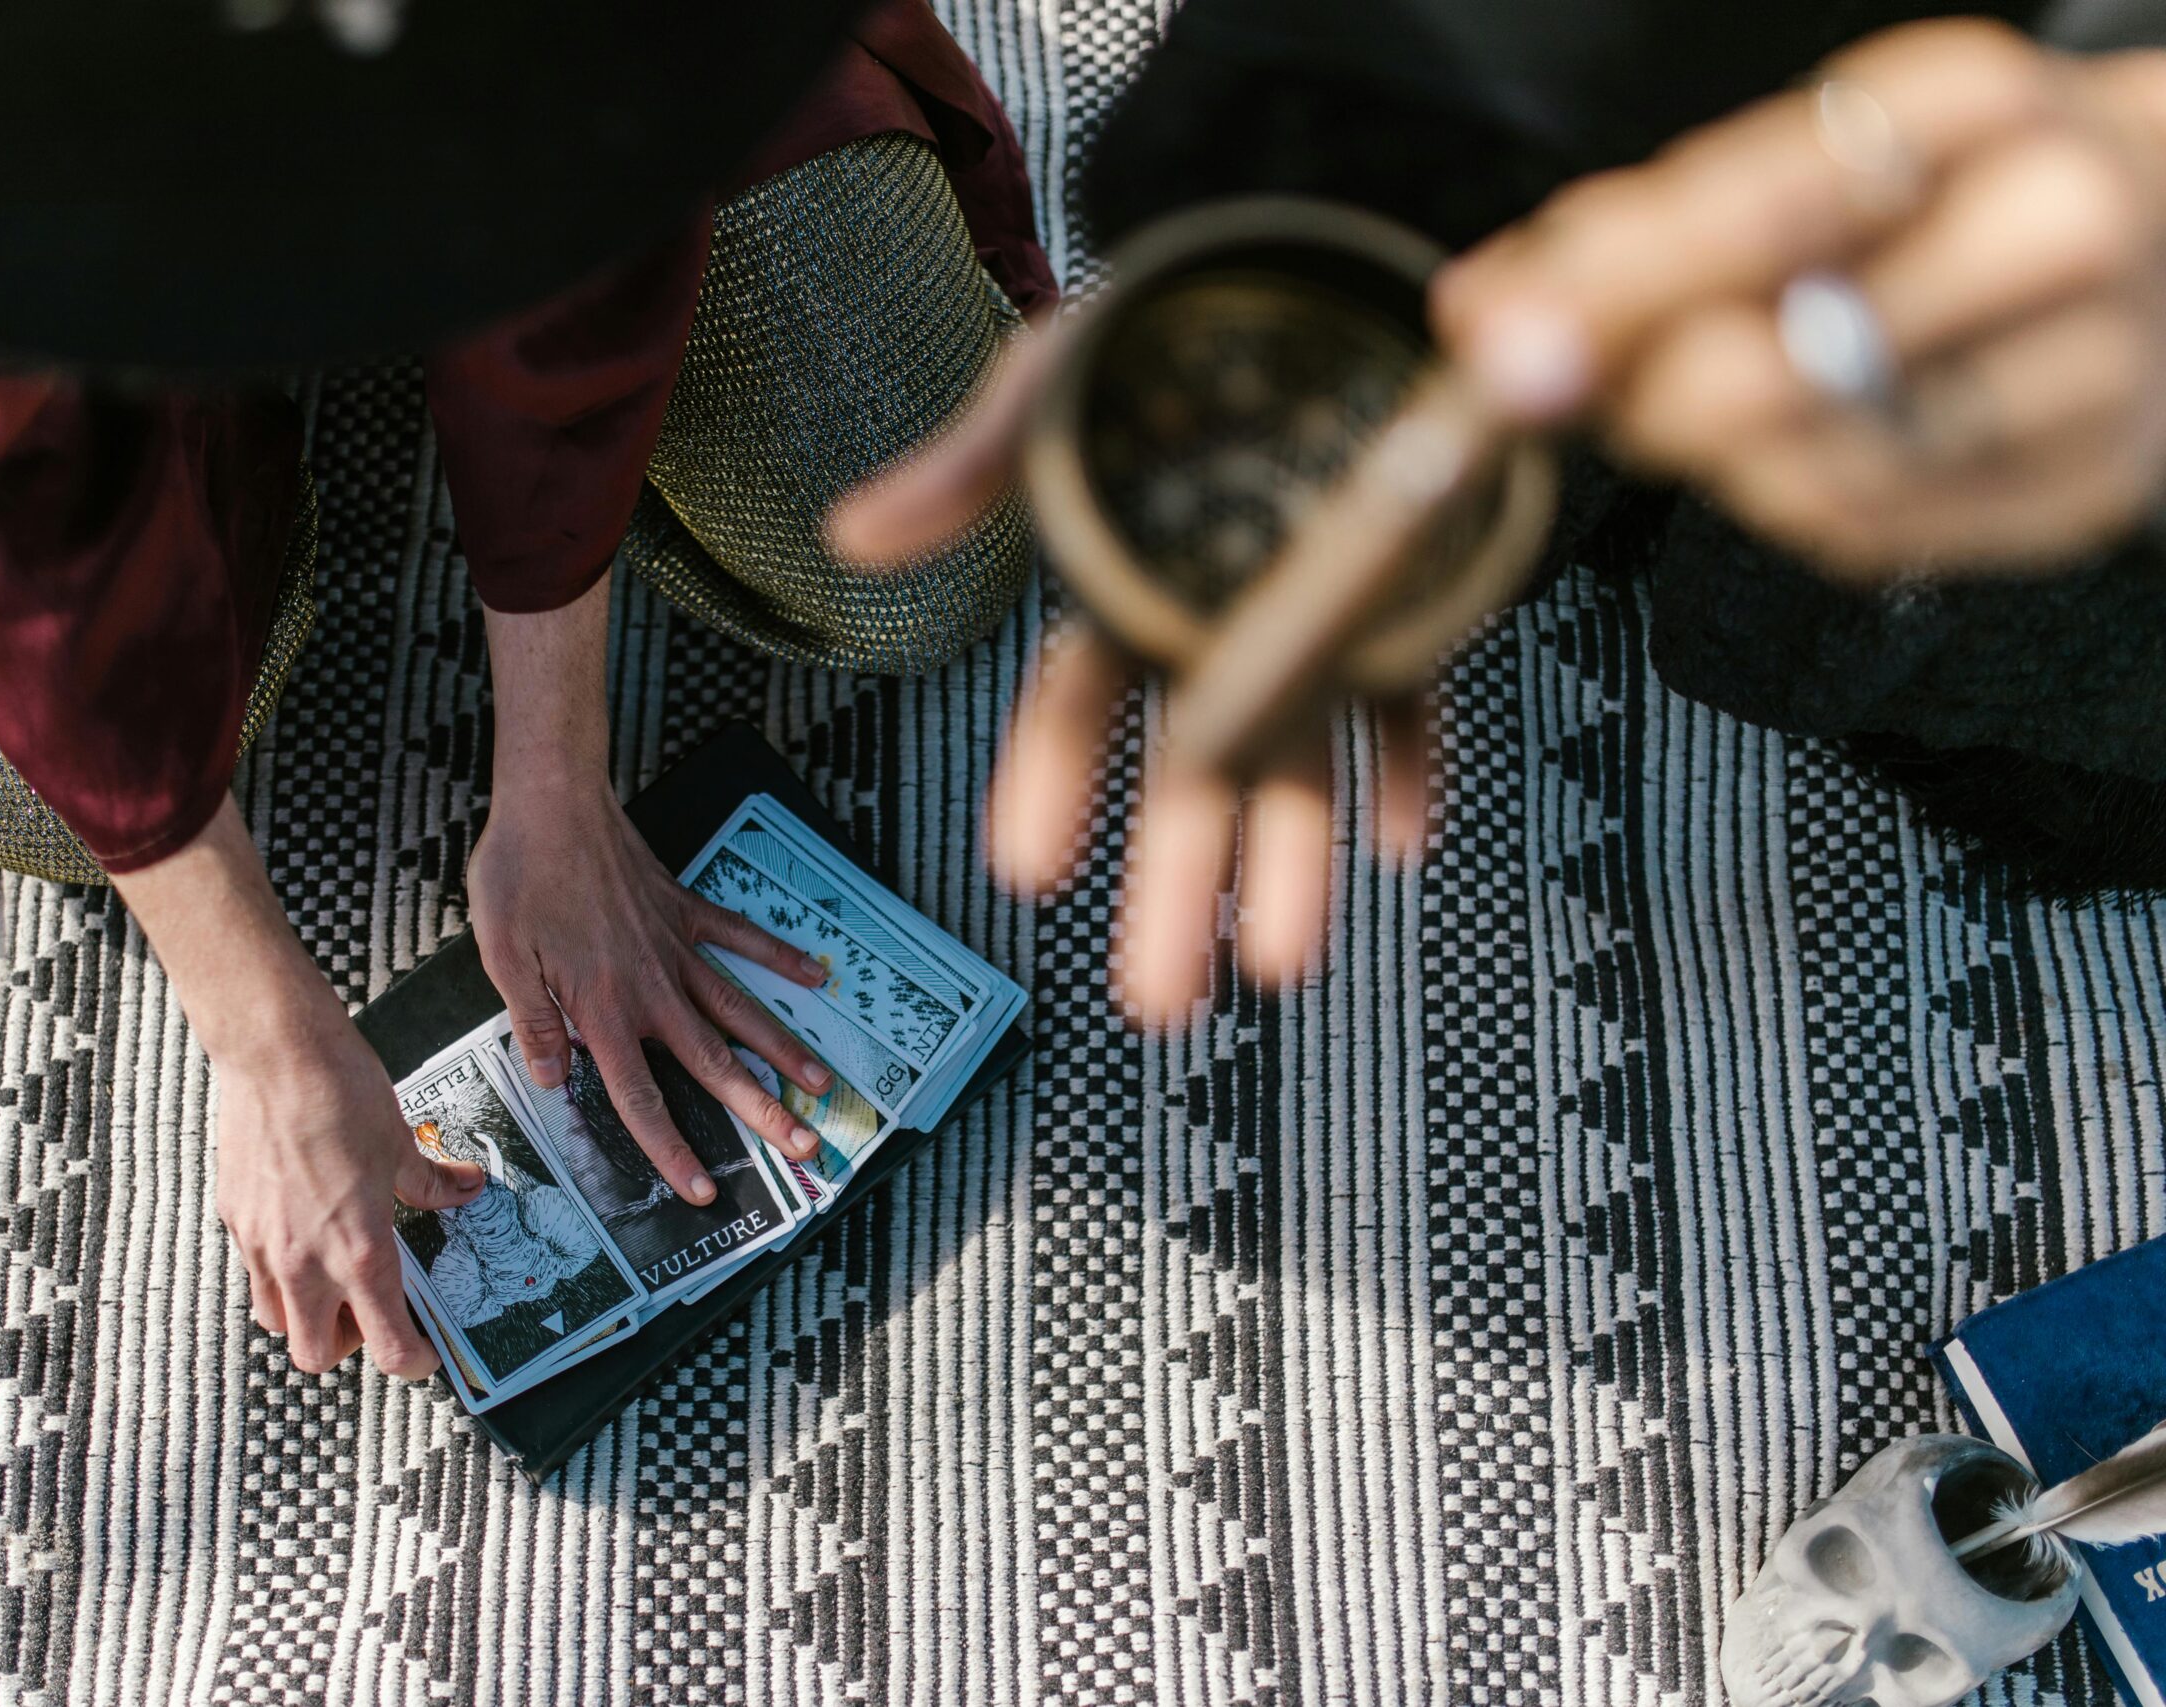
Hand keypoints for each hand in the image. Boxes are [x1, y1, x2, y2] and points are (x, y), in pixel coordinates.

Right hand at [213, 994, 485, 1378]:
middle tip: (372, 1310)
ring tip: (332, 1276)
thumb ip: (432, 1182)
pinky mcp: (234, 1218)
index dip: (412, 1362)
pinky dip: (279, 1273)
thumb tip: (463, 1188)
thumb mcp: (401, 1143)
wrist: (275, 1052)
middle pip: (315, 1355)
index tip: (424, 1355)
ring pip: (276, 1320)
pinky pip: (254, 1271)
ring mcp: (261, 1243)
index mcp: (358, 1250)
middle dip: (348, 1345)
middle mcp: (304, 1260)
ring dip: (306, 1316)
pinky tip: (302, 1232)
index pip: (387, 1345)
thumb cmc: (341, 1092)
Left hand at [467, 770, 833, 1198]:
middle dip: (760, 1111)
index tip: (704, 1189)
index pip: (641, 1097)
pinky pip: (741, 936)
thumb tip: (552, 1080)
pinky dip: (779, 954)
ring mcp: (675, 946)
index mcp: (604, 1009)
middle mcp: (651, 986)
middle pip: (713, 1063)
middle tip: (804, 1147)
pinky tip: (815, 974)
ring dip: (781, 1050)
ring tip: (822, 1085)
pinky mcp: (684, 907)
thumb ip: (535, 1022)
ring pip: (739, 1009)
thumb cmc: (520, 876)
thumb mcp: (504, 957)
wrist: (553, 801)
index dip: (672, 1149)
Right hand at [829, 326, 1431, 1024]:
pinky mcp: (1400, 598)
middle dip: (1172, 892)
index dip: (1049, 787)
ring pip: (1295, 764)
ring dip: (1291, 865)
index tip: (1027, 870)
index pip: (1072, 712)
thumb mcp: (1048, 388)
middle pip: (1187, 780)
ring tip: (1280, 967)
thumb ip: (965, 472)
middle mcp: (1208, 627)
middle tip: (1161, 1006)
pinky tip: (1404, 841)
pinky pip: (1410, 698)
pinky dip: (1412, 766)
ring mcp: (1305, 620)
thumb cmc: (1164, 325)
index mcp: (1116, 589)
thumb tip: (846, 539)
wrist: (1309, 271)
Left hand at [1434, 20, 2165, 576]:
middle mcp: (2052, 230)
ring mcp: (2088, 373)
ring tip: (1708, 403)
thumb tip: (1487, 305)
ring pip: (1811, 470)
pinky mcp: (2084, 492)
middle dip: (1644, 392)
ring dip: (1711, 457)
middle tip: (1587, 387)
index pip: (1767, 207)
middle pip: (1780, 363)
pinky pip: (1867, 533)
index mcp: (1976, 108)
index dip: (1614, 287)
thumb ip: (1646, 225)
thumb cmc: (1966, 189)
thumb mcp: (1826, 154)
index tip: (1500, 340)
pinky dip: (1791, 502)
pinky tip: (1799, 449)